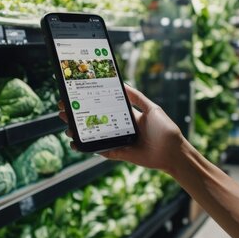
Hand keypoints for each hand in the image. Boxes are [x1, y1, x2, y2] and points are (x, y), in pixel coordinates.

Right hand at [58, 85, 186, 171]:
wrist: (174, 153)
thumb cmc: (166, 129)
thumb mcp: (152, 109)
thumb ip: (137, 97)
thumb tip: (122, 83)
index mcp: (129, 116)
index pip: (106, 107)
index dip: (92, 102)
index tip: (78, 96)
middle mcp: (122, 128)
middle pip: (96, 121)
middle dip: (80, 116)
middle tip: (64, 111)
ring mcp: (119, 141)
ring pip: (95, 136)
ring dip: (80, 132)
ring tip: (67, 127)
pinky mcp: (120, 154)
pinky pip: (102, 151)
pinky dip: (89, 149)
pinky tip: (77, 144)